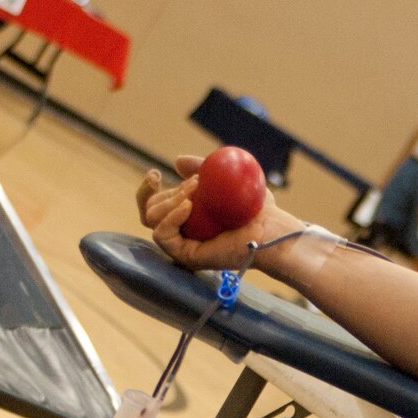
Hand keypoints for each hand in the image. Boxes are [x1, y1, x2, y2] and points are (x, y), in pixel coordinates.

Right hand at [136, 155, 296, 270]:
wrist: (272, 228)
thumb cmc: (255, 207)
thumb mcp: (224, 177)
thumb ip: (201, 169)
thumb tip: (177, 162)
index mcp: (186, 216)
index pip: (151, 205)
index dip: (146, 189)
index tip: (155, 173)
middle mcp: (182, 232)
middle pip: (148, 210)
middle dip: (167, 192)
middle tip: (195, 185)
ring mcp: (183, 245)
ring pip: (152, 220)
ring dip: (170, 200)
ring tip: (195, 193)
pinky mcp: (187, 256)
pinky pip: (162, 236)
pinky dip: (171, 217)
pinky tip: (188, 207)